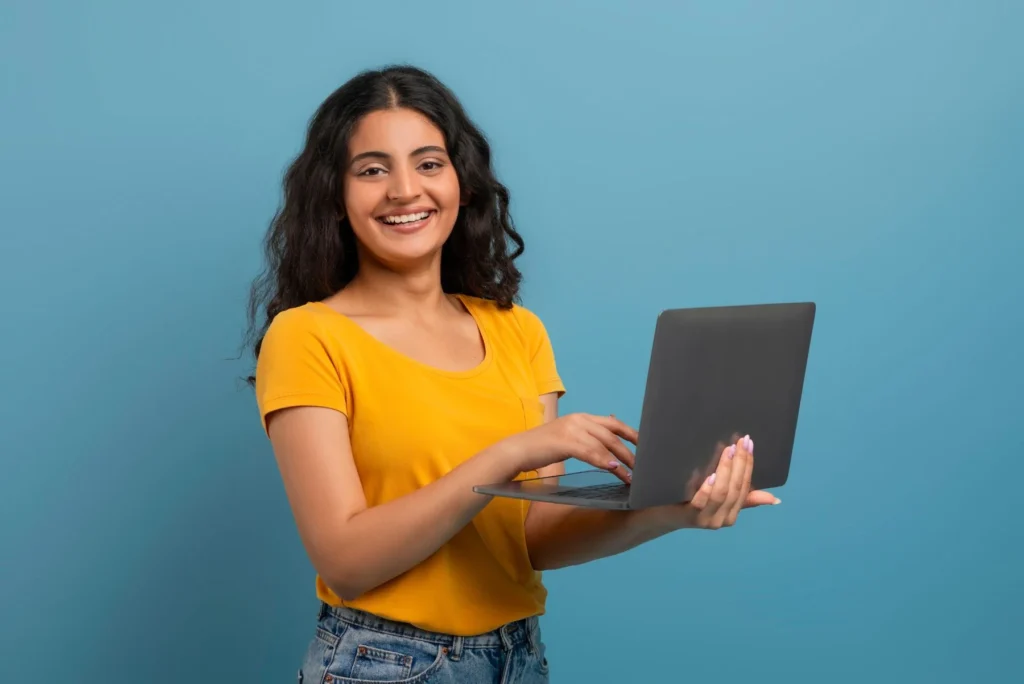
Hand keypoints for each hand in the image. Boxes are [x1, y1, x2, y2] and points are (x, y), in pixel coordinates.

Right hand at [494, 413, 637, 482]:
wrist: (516, 451)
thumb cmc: (541, 449)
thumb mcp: (567, 439)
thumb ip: (586, 440)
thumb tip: (608, 453)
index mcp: (581, 417)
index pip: (614, 423)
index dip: (632, 434)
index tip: (647, 446)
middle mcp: (579, 419)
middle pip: (613, 434)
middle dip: (631, 451)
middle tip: (644, 466)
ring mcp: (572, 429)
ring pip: (605, 445)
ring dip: (622, 462)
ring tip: (632, 475)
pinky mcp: (565, 441)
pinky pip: (591, 452)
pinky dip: (605, 462)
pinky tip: (615, 470)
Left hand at [678, 435, 779, 528]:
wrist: (661, 514)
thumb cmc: (690, 502)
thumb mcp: (718, 498)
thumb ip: (743, 497)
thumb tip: (774, 499)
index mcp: (732, 513)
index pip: (745, 487)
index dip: (748, 465)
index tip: (749, 444)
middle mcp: (723, 519)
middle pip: (736, 489)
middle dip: (740, 463)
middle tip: (741, 442)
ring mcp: (706, 520)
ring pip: (721, 494)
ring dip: (726, 471)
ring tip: (728, 451)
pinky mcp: (690, 517)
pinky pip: (702, 502)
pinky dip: (708, 488)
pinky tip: (711, 475)